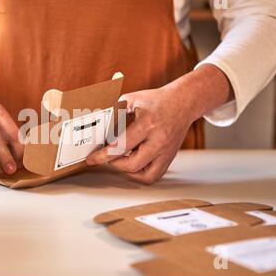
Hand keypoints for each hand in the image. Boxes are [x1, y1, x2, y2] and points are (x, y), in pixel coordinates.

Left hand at [86, 64, 232, 183]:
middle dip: (113, 163)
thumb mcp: (132, 100)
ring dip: (127, 171)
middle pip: (132, 164)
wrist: (183, 102)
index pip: (121, 146)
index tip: (92, 159)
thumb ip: (114, 112)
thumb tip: (98, 127)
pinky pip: (154, 176)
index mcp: (147, 125)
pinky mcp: (170, 158)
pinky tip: (133, 164)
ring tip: (120, 160)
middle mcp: (158, 141)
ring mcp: (166, 152)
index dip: (103, 155)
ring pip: (144, 175)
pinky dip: (140, 174)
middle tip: (107, 156)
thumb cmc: (157, 100)